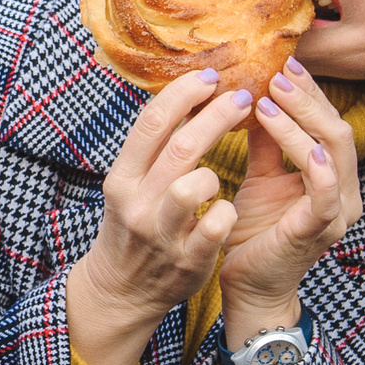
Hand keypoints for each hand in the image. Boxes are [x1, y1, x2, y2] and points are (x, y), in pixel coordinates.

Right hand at [65, 69, 257, 364]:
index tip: (210, 75)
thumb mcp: (131, 184)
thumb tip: (187, 95)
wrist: (121, 289)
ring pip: (195, 185)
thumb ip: (154, 149)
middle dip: (217, 115)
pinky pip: (217, 226)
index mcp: (122, 176)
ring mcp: (161, 232)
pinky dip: (227, 213)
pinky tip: (226, 212)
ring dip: (216, 172)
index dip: (183, 94)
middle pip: (181, 146)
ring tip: (218, 175)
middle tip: (243, 98)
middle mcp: (137, 201)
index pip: (151, 123)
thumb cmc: (135, 225)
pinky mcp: (187, 260)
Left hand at [216, 56, 362, 357]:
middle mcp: (345, 191)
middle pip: (336, 129)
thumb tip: (255, 94)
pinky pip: (324, 187)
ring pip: (332, 150)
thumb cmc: (254, 232)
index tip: (282, 64)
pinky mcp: (320, 228)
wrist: (249, 285)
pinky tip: (291, 137)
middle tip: (278, 70)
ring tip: (270, 95)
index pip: (327, 122)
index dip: (308, 92)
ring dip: (301, 118)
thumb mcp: (260, 177)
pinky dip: (311, 159)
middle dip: (307, 97)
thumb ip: (265, 142)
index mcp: (333, 176)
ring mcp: (337, 210)